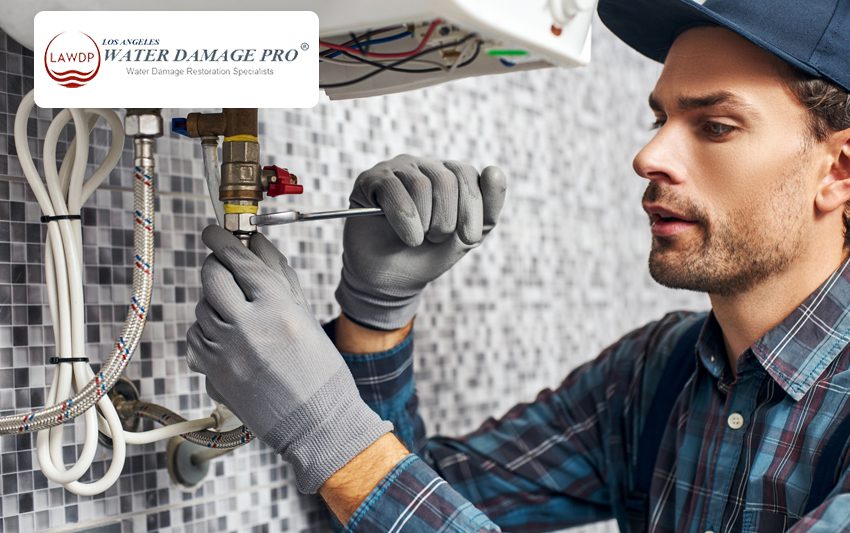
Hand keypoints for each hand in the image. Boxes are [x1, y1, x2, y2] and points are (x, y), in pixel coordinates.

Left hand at [186, 226, 391, 493]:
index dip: (223, 240)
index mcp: (277, 308)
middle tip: (223, 266)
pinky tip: (229, 338)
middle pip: (211, 278)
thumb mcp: (305, 314)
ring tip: (237, 313)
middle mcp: (247, 326)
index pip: (239, 260)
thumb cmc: (320, 369)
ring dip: (214, 302)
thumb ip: (278, 274)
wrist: (316, 422)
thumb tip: (255, 241)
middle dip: (216, 266)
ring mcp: (225, 352)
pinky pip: (196, 338)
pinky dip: (207, 331)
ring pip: (201, 308)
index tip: (213, 231)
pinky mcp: (212, 374)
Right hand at [335, 154, 506, 329]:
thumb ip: (487, 210)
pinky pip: (393, 190)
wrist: (389, 279)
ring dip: (424, 224)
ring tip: (417, 240)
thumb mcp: (465, 238)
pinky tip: (406, 236)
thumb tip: (494, 170)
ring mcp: (395, 170)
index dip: (472, 208)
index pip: (467, 174)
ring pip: (420, 186)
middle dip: (447, 220)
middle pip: (445, 179)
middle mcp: (423, 167)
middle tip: (436, 238)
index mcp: (449, 176)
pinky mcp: (370, 180)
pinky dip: (404, 220)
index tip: (469, 238)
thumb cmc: (427, 255)